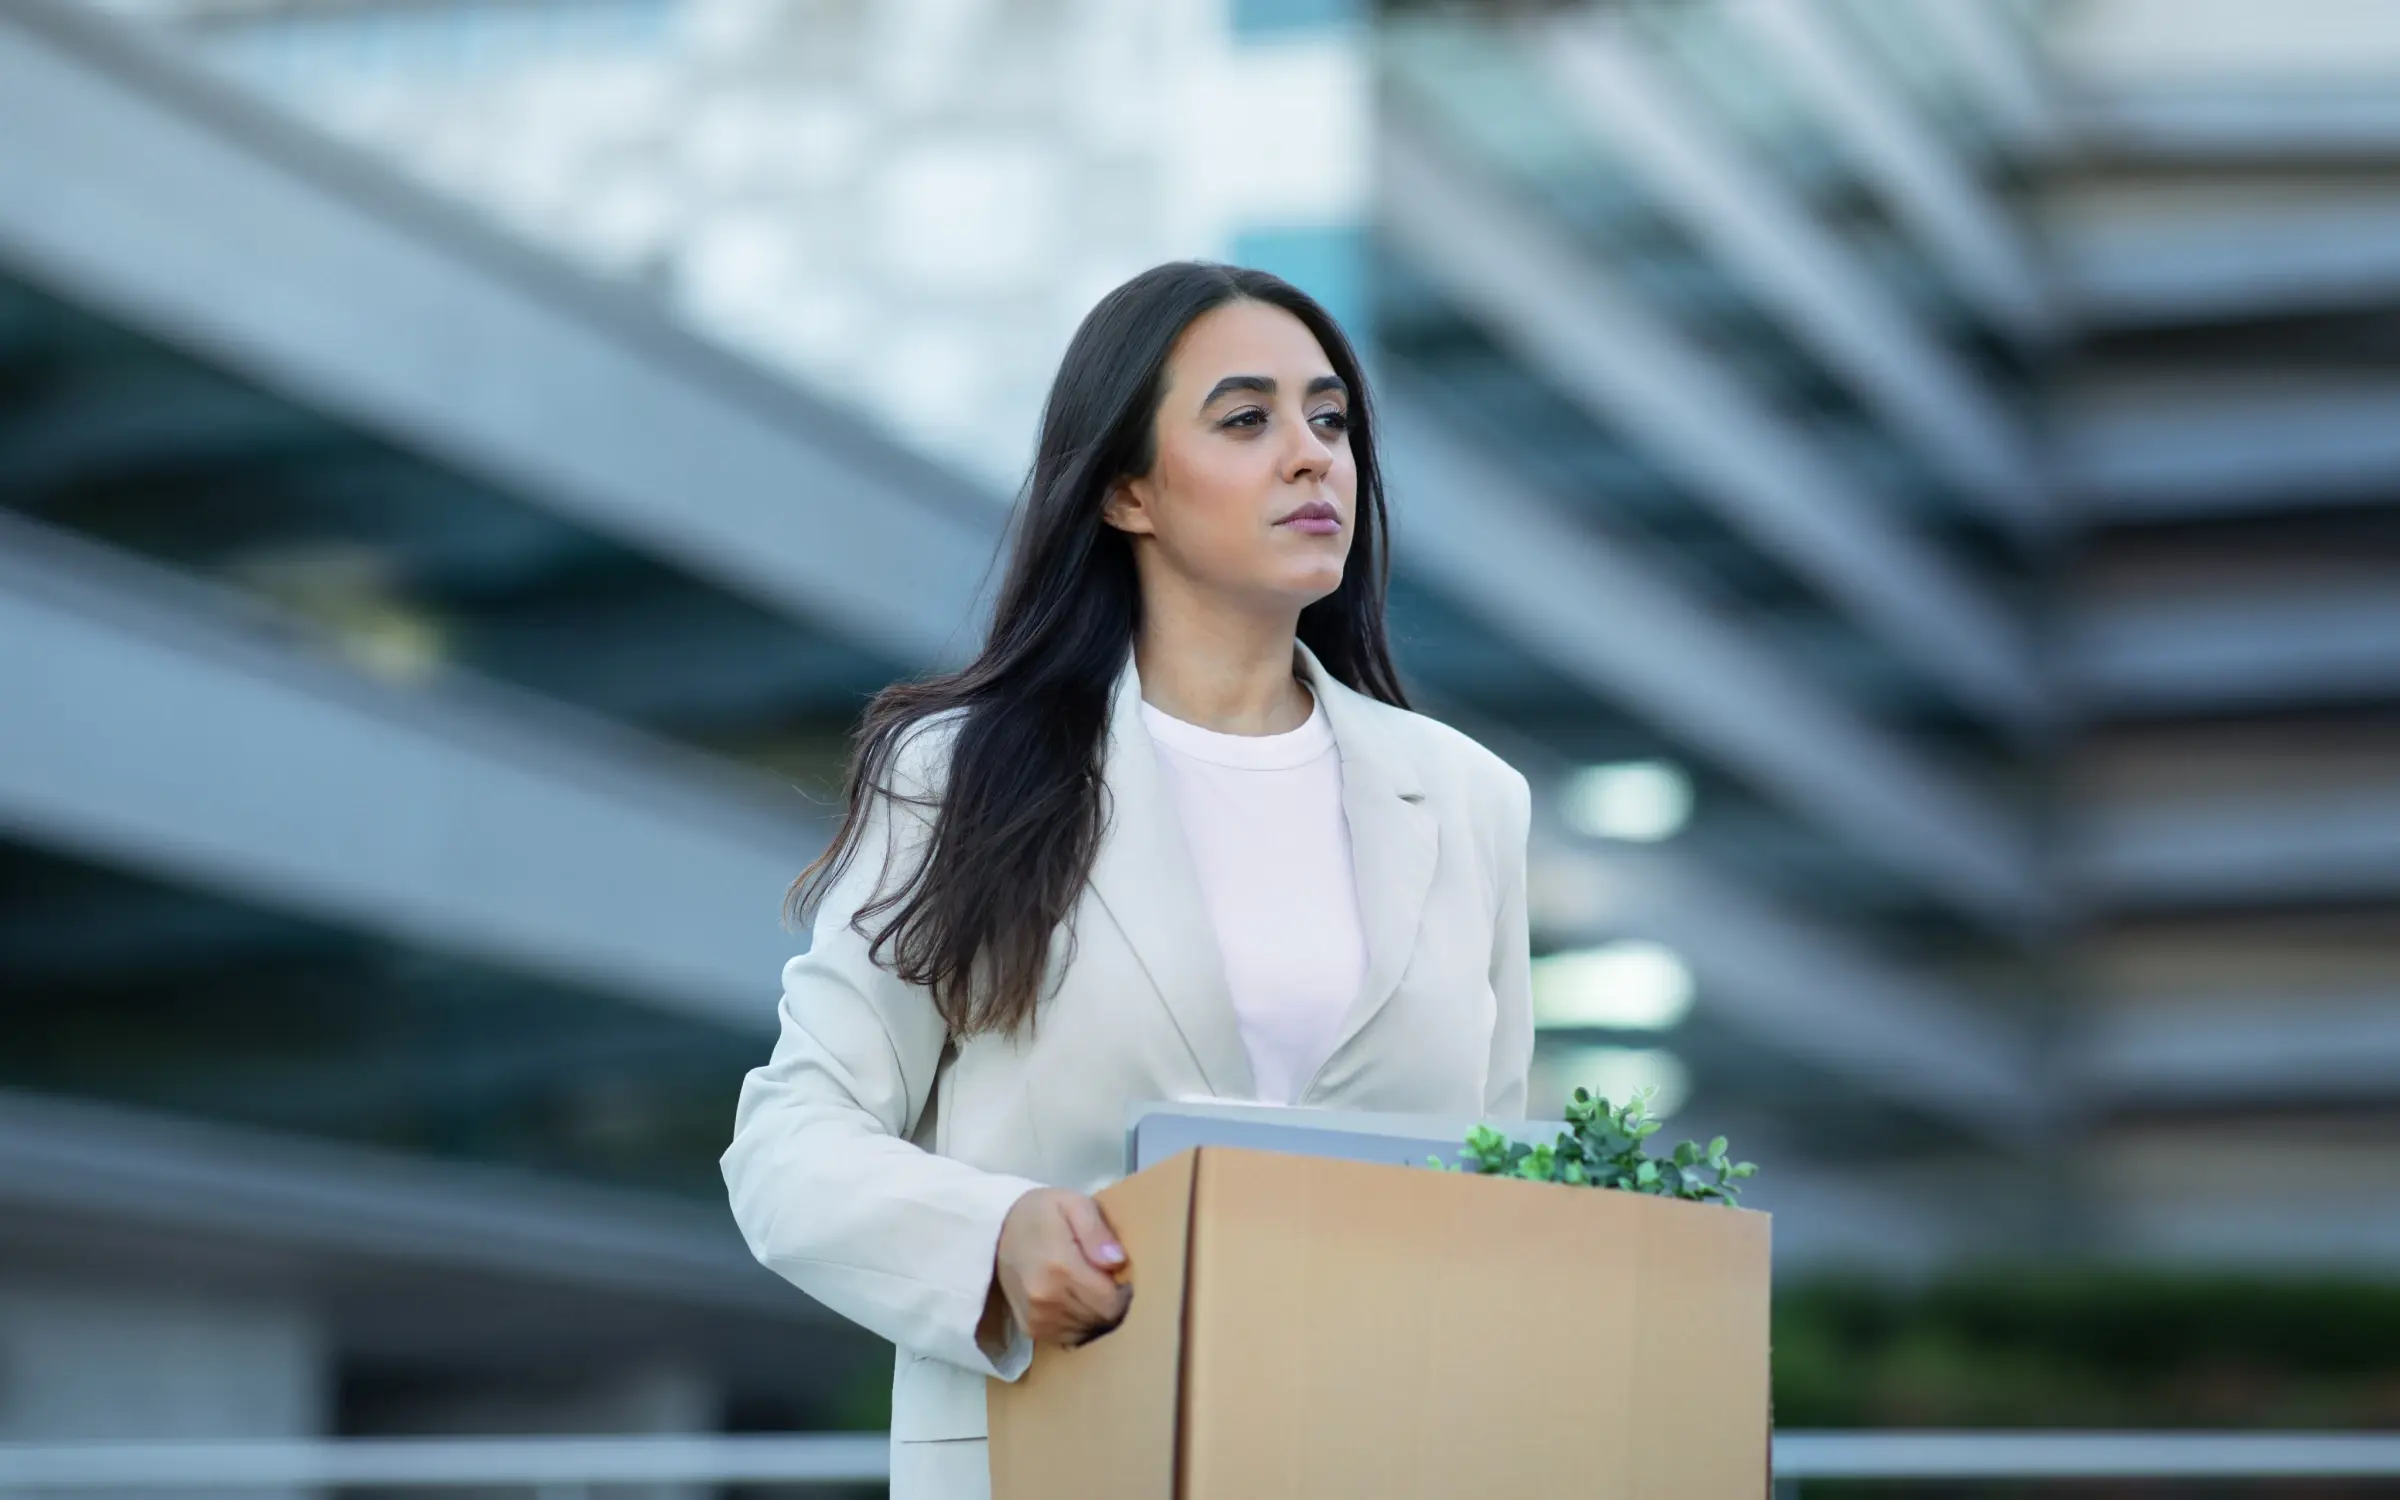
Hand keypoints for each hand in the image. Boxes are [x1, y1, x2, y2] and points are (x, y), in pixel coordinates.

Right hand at [985, 1187, 1130, 1349]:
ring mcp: (1037, 1318)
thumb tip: (1117, 1262)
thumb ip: (1097, 1231)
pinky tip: (1078, 1303)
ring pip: (1087, 1332)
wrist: (997, 1230)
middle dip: (1113, 1305)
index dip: (1125, 1294)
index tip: (1124, 1279)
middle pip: (1100, 1320)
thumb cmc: (1043, 1213)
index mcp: (1060, 1267)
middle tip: (1110, 1283)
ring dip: (1096, 1316)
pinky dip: (1080, 1325)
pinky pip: (1070, 1338)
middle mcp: (1046, 1299)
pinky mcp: (1031, 1329)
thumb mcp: (1074, 1203)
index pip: (1110, 1303)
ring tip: (1092, 1291)